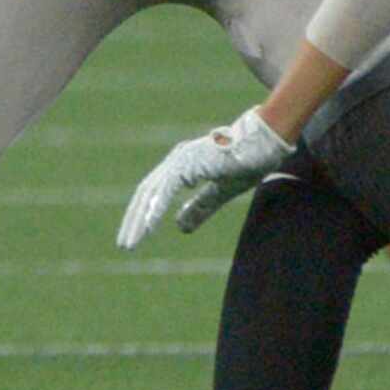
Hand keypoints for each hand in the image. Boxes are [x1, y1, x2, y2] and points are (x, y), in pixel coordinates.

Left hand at [117, 106, 294, 248]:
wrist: (263, 145)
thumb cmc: (246, 163)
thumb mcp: (220, 193)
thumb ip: (200, 208)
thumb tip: (179, 227)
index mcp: (181, 165)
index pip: (152, 193)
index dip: (141, 215)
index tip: (134, 237)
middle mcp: (176, 160)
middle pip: (145, 193)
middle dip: (133, 220)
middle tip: (125, 245)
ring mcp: (181, 160)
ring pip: (152, 193)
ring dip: (140, 220)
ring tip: (132, 242)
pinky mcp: (190, 163)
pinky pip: (168, 188)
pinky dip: (157, 207)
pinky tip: (149, 226)